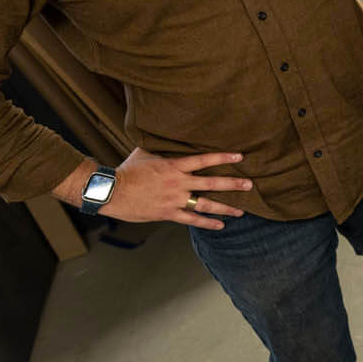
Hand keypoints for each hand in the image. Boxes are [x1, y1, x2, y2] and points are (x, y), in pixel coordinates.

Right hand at [104, 148, 252, 230]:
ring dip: (226, 207)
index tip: (240, 157)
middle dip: (233, 184)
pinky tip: (220, 225)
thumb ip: (162, 149)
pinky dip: (207, 223)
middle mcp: (178, 183)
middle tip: (250, 185)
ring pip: (206, 204)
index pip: (204, 160)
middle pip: (212, 183)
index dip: (223, 158)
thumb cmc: (127, 171)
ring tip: (242, 209)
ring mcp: (174, 199)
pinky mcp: (168, 213)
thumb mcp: (145, 153)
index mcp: (174, 166)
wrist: (111, 191)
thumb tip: (168, 137)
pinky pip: (192, 219)